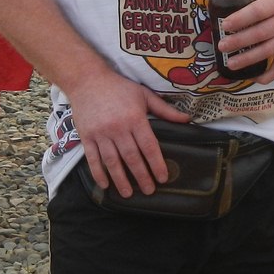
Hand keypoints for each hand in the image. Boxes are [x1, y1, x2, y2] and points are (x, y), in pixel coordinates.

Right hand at [71, 72, 190, 196]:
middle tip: (149, 191)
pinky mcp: (86, 136)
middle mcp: (118, 128)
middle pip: (132, 157)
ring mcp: (100, 133)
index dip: (156, 164)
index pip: (149, 146)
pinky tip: (105, 185)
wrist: (87, 79)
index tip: (163, 178)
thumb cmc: (119, 87)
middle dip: (142, 176)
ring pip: (112, 161)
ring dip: (121, 179)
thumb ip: (165, 110)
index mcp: (135, 118)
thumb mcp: (144, 95)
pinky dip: (99, 173)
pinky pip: (93, 158)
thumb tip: (187, 120)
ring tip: (128, 194)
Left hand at [212, 0, 273, 80]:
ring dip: (247, 59)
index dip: (241, 18)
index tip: (225, 24)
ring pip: (267, 51)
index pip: (257, 12)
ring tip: (230, 64)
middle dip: (239, 41)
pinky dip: (267, 76)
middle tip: (222, 46)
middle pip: (260, 34)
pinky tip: (253, 78)